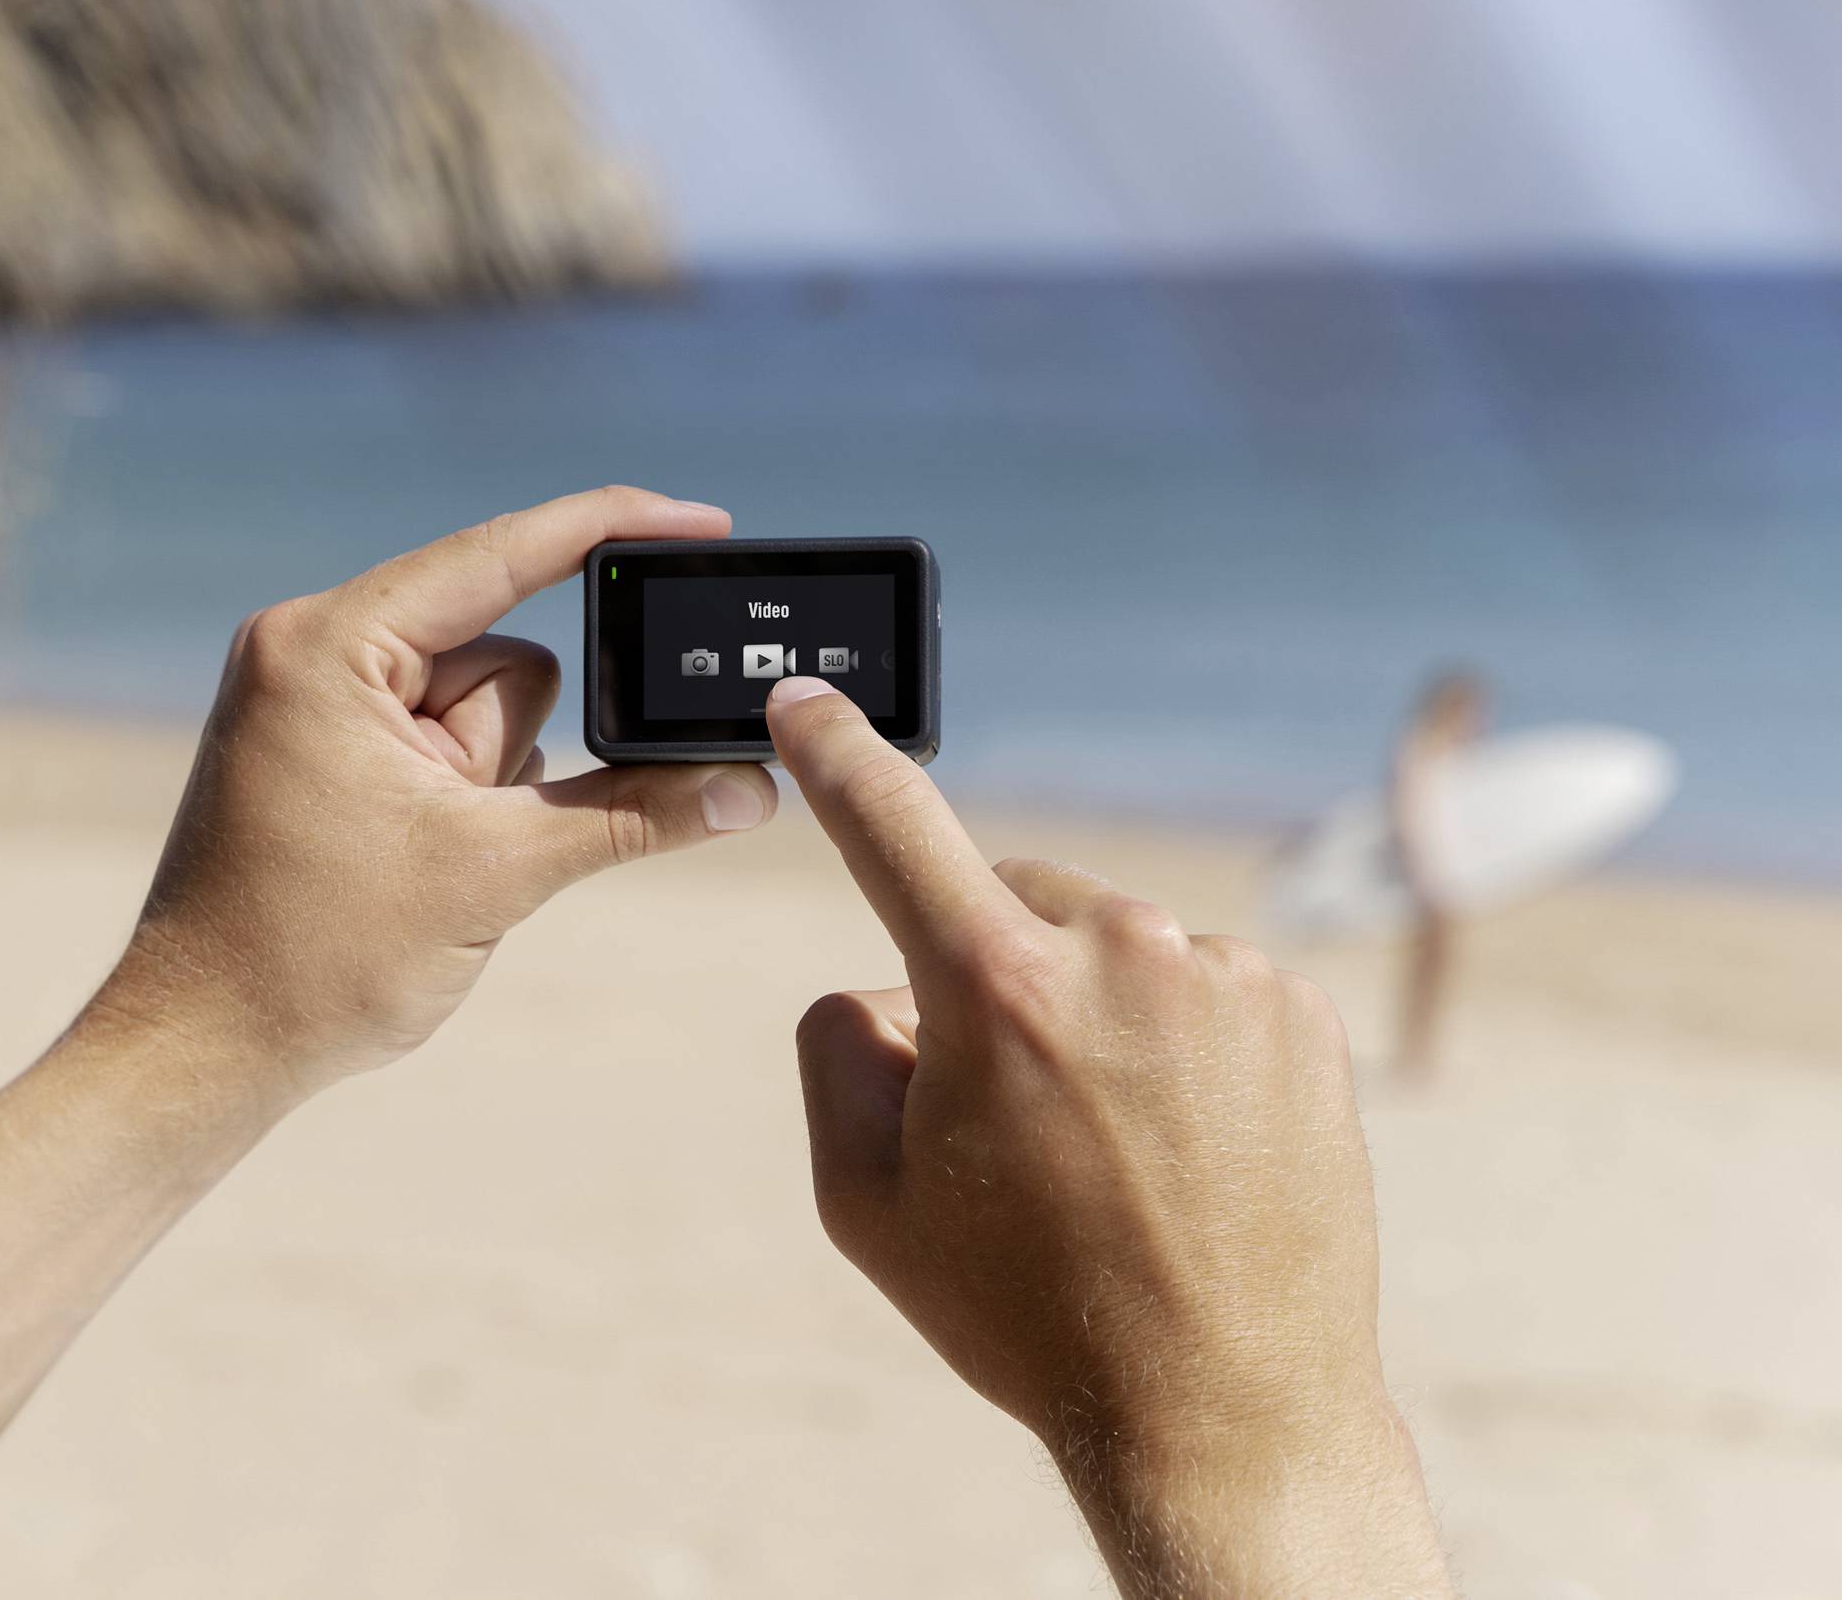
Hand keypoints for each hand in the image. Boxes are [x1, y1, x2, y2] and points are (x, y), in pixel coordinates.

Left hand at [102, 487, 777, 1095]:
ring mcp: (321, 699)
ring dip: (490, 787)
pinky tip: (415, 864)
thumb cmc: (313, 961)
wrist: (206, 1047)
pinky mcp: (333, 747)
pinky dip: (465, 800)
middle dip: (511, 754)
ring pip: (487, 708)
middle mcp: (317, 648)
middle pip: (504, 654)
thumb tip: (750, 785)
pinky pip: (450, 743)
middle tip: (455, 836)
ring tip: (420, 863)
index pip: (499, 556)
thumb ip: (633, 816)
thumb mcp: (494, 875)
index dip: (610, 531)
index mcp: (328, 645)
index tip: (705, 519)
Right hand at [766, 678, 1451, 1596]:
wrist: (1226, 1408)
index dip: (835, 755)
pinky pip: (1198, 983)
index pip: (891, 825)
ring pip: (1111, 945)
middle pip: (1008, 901)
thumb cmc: (1029, 1310)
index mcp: (997, 989)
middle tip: (1004, 1109)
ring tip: (1113, 1149)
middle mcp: (1122, 954)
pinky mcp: (1302, 1008)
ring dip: (1089, 1008)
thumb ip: (836, 1050)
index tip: (806, 700)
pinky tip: (1182, 1141)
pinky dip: (1174, 1037)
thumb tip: (874, 980)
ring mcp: (1226, 976)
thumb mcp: (866, 1202)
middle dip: (987, 969)